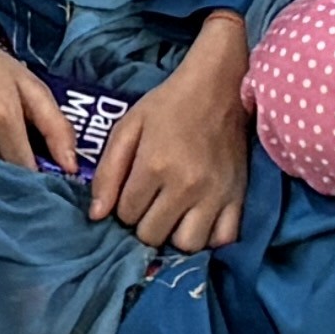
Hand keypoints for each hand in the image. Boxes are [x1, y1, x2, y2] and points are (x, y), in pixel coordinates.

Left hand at [84, 27, 256, 256]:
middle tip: (149, 206)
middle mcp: (185, 186)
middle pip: (153, 235)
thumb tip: (96, 215)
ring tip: (172, 217)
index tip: (130, 194)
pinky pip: (224, 240)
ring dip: (174, 236)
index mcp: (154, 165)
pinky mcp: (238, 198)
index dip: (122, 208)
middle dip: (144, 224)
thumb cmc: (168, 105)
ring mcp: (215, 195)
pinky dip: (209, 239)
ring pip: (187, 245)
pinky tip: (199, 222)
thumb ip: (108, 171)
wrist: (218, 88)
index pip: (127, 214)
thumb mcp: (128, 127)